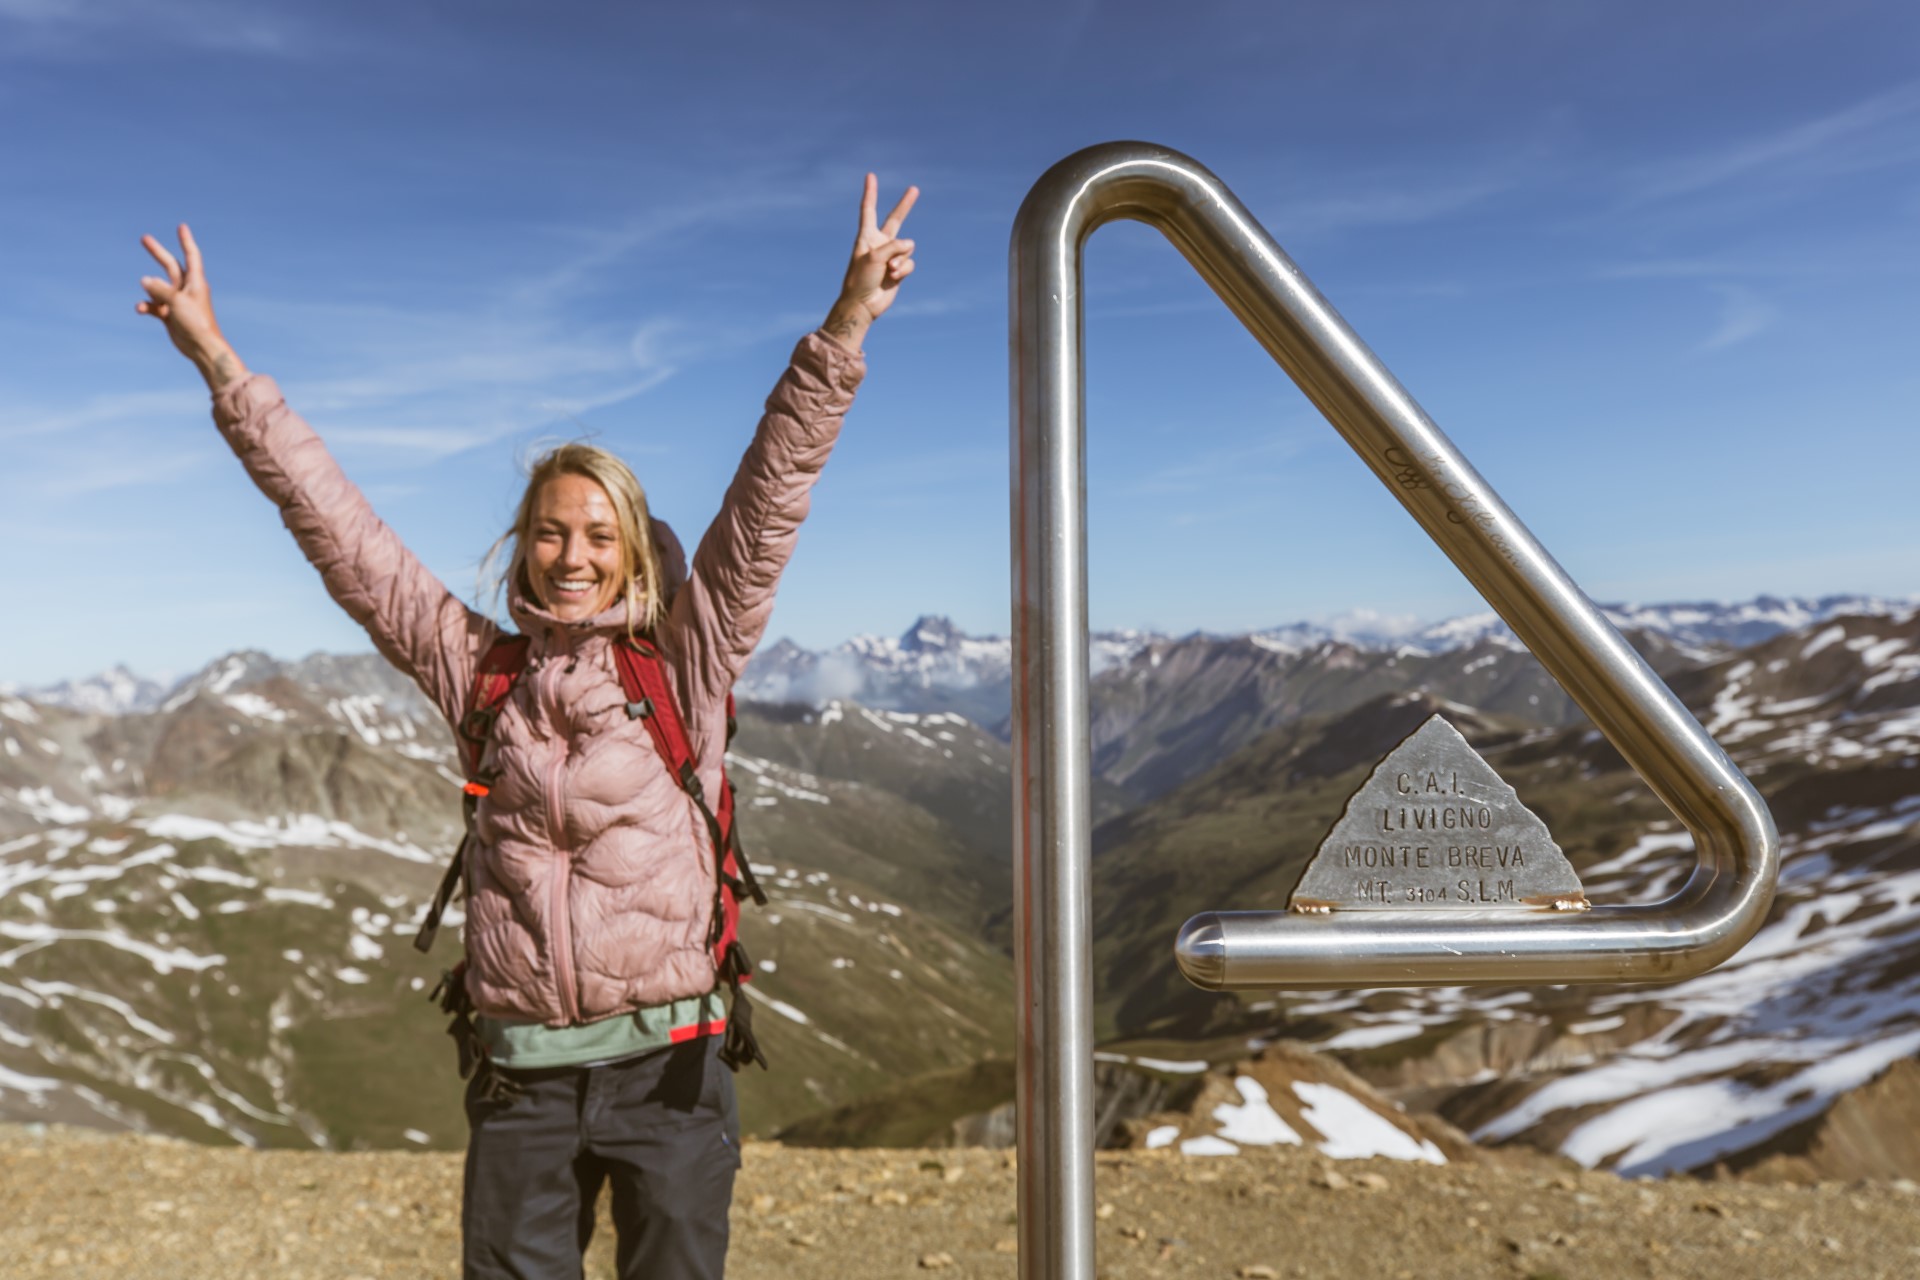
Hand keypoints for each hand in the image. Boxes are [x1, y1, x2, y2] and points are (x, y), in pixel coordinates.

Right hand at [136, 224, 246, 390]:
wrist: (201, 347)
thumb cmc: (195, 322)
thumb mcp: (177, 301)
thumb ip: (160, 289)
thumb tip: (144, 280)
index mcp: (195, 282)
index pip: (191, 255)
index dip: (186, 241)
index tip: (181, 227)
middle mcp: (186, 289)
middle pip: (169, 265)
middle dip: (157, 252)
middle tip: (144, 238)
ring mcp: (177, 301)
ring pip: (157, 288)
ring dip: (150, 290)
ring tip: (151, 298)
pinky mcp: (169, 315)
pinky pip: (153, 305)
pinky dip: (146, 305)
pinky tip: (141, 309)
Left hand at [822, 174, 917, 351]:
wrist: (863, 304)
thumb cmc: (861, 279)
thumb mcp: (875, 256)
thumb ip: (894, 245)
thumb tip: (910, 245)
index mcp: (866, 237)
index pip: (868, 210)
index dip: (870, 193)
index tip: (870, 176)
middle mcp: (880, 243)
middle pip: (895, 219)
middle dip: (905, 205)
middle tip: (914, 189)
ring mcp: (891, 256)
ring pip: (907, 247)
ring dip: (900, 260)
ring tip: (889, 271)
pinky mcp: (899, 270)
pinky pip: (909, 263)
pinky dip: (903, 270)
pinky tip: (893, 278)